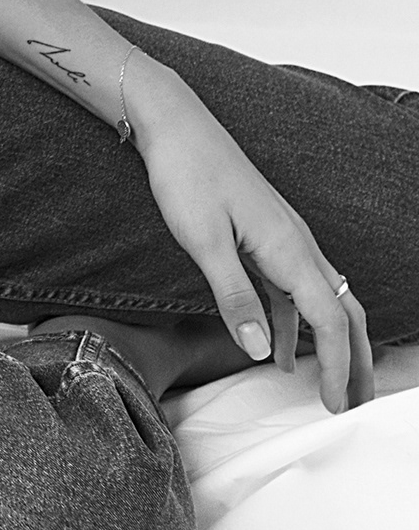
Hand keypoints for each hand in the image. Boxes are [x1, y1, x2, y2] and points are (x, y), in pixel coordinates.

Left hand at [128, 55, 372, 413]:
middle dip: (354, 360)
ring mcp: (283, 239)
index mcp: (288, 248)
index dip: (338, 366)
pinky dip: (294, 324)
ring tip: (328, 385)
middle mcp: (296, 244)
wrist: (174, 125)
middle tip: (354, 403)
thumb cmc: (186, 173)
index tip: (335, 404)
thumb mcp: (203, 241)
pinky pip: (292, 290)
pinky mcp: (265, 237)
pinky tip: (278, 348)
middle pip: (343, 313)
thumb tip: (258, 349)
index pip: (330, 321)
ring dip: (329, 345)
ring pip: (322, 301)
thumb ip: (233, 296)